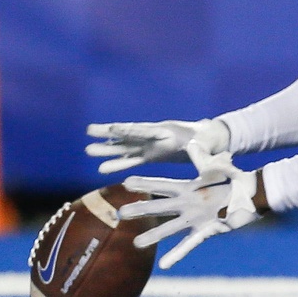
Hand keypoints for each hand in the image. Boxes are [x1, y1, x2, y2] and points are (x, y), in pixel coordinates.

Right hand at [85, 118, 229, 173]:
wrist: (209, 140)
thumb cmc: (208, 142)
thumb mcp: (207, 148)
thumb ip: (204, 157)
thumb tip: (208, 166)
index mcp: (167, 132)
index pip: (145, 130)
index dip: (129, 130)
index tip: (112, 128)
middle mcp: (155, 136)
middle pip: (129, 134)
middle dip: (110, 132)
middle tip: (89, 130)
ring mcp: (151, 145)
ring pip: (125, 146)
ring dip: (108, 149)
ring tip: (88, 150)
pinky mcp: (151, 155)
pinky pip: (131, 159)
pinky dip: (117, 163)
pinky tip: (102, 168)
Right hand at [120, 142, 261, 268]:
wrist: (250, 197)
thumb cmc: (234, 180)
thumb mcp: (218, 168)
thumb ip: (204, 159)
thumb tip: (191, 143)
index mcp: (188, 188)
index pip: (163, 186)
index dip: (146, 184)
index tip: (126, 182)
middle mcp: (187, 205)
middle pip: (160, 208)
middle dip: (140, 210)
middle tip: (119, 213)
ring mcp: (195, 220)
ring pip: (170, 229)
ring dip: (153, 236)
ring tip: (135, 244)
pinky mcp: (206, 231)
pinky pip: (189, 245)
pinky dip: (177, 254)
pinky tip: (164, 265)